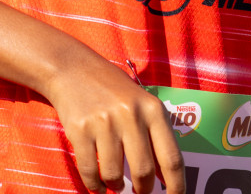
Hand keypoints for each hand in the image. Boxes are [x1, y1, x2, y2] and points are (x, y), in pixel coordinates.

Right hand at [43, 55, 185, 192]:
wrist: (74, 69)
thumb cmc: (113, 90)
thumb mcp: (142, 104)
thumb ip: (155, 135)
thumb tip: (165, 177)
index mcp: (153, 110)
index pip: (172, 158)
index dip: (177, 186)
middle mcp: (131, 115)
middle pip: (144, 171)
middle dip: (144, 190)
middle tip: (141, 193)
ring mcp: (105, 123)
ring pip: (114, 174)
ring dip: (116, 186)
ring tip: (116, 184)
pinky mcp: (81, 130)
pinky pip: (90, 171)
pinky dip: (94, 185)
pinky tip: (98, 185)